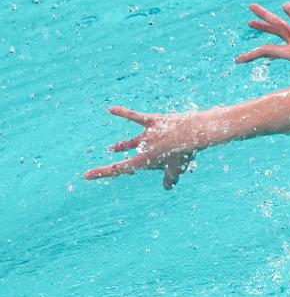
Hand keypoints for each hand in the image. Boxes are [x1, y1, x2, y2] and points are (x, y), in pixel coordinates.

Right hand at [84, 107, 203, 188]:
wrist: (195, 132)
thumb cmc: (187, 152)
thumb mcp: (178, 169)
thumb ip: (170, 178)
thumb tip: (168, 187)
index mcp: (145, 160)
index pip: (119, 169)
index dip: (102, 172)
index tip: (86, 175)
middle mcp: (142, 147)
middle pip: (133, 156)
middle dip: (132, 163)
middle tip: (113, 162)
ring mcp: (147, 133)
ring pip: (132, 142)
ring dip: (123, 145)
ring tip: (113, 148)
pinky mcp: (152, 121)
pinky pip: (135, 117)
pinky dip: (123, 112)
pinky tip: (110, 109)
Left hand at [235, 2, 289, 71]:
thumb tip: (285, 6)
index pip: (268, 51)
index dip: (252, 54)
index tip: (236, 61)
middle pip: (275, 36)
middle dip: (261, 27)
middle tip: (247, 20)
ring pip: (283, 34)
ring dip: (269, 26)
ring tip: (252, 22)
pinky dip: (285, 31)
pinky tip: (281, 32)